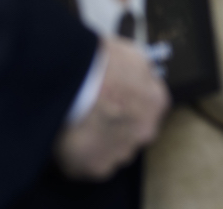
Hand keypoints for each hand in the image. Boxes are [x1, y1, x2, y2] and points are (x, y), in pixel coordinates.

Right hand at [55, 37, 169, 179]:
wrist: (73, 80)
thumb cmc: (100, 61)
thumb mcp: (130, 53)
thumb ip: (138, 71)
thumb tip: (136, 74)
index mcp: (156, 101)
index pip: (148, 107)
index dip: (128, 103)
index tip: (112, 101)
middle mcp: (146, 131)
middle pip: (132, 132)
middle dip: (115, 126)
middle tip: (91, 114)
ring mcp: (122, 152)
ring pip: (111, 150)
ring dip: (98, 142)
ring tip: (74, 126)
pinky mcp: (97, 168)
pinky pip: (88, 165)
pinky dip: (78, 156)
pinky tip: (65, 139)